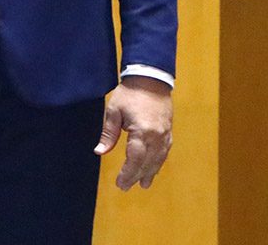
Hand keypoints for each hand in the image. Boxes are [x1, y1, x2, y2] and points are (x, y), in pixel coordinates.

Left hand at [95, 75, 172, 189]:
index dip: (128, 173)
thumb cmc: (129, 94)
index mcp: (142, 131)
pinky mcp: (168, 131)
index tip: (120, 183)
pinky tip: (154, 168)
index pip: (135, 159)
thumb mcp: (113, 111)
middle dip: (136, 176)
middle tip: (126, 187)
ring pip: (158, 159)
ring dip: (150, 172)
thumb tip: (99, 152)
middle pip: (147, 163)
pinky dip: (159, 162)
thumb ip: (108, 134)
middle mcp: (156, 136)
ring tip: (143, 184)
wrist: (151, 79)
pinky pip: (165, 151)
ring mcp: (165, 134)